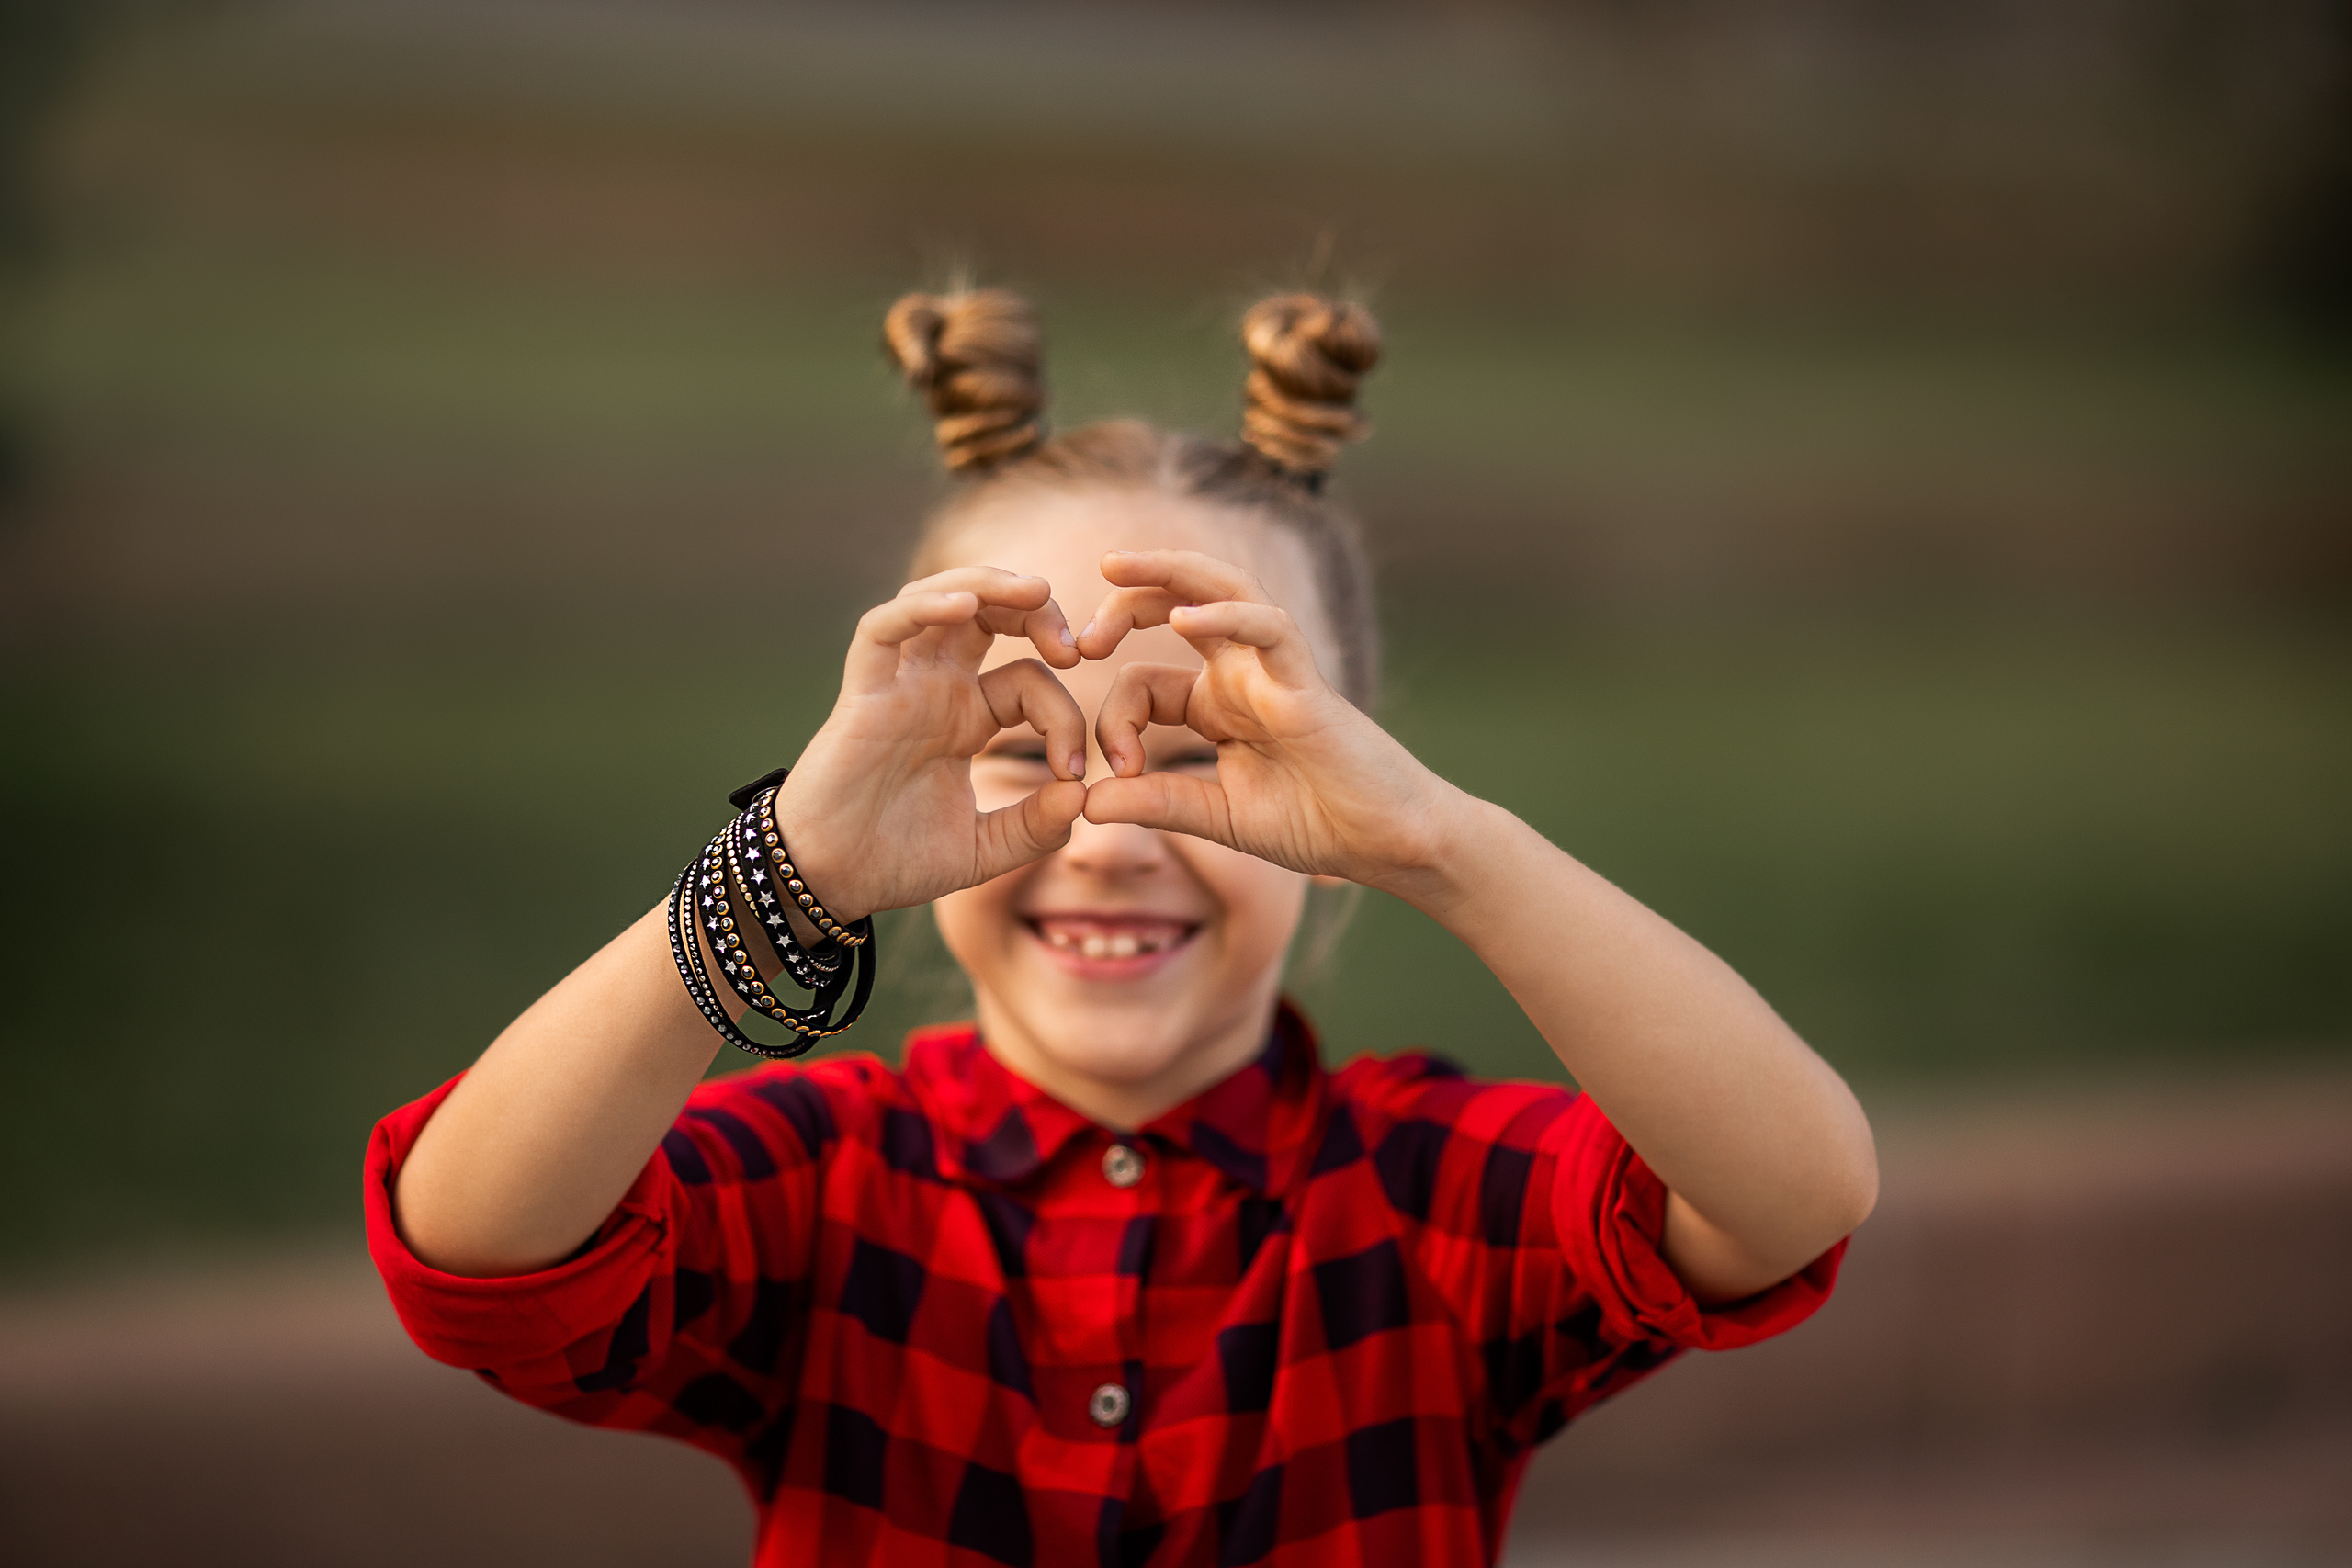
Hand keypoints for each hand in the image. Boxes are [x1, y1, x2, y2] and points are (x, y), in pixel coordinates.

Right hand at [774, 569, 1089, 920]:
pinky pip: (882, 630)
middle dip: (1037, 611)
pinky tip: (962, 605)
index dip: (1063, 716)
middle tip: (1077, 642)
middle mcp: (936, 690)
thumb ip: (1035, 828)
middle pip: (988, 615)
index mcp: (968, 718)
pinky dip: (920, 607)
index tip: (1073, 771)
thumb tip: (1083, 795)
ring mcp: (899, 686)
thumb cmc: (897, 861)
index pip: (1030, 682)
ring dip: (987, 585)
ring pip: (938, 602)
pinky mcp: (861, 694)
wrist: (831, 882)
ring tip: (1035, 592)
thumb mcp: (984, 849)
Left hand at [1077, 550, 1462, 890]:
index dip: (1113, 719)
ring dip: (1168, 572)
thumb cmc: (1314, 822)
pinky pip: (1269, 628)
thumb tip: (1086, 803)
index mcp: (1215, 704)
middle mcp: (1241, 674)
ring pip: (1222, 591)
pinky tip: (1184, 619)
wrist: (1385, 842)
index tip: (1115, 770)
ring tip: (1116, 566)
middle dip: (1123, 601)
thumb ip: (1156, 803)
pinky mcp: (1307, 682)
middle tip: (1074, 630)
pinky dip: (1227, 616)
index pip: (1141, 682)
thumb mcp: (1216, 816)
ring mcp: (1275, 670)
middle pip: (1177, 604)